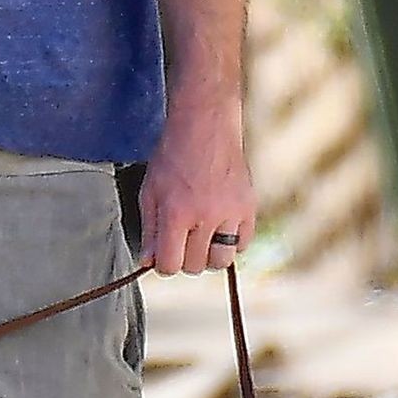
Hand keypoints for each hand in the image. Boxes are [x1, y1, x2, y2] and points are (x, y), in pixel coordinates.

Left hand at [139, 95, 256, 275]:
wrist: (204, 130)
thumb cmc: (171, 159)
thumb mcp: (150, 191)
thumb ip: (150, 229)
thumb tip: (148, 262)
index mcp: (176, 213)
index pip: (171, 264)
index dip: (163, 266)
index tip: (162, 260)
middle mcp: (205, 217)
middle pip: (196, 266)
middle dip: (184, 260)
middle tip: (180, 243)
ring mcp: (231, 214)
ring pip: (222, 260)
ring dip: (208, 256)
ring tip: (200, 238)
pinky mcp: (249, 209)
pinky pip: (242, 244)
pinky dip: (230, 243)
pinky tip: (218, 228)